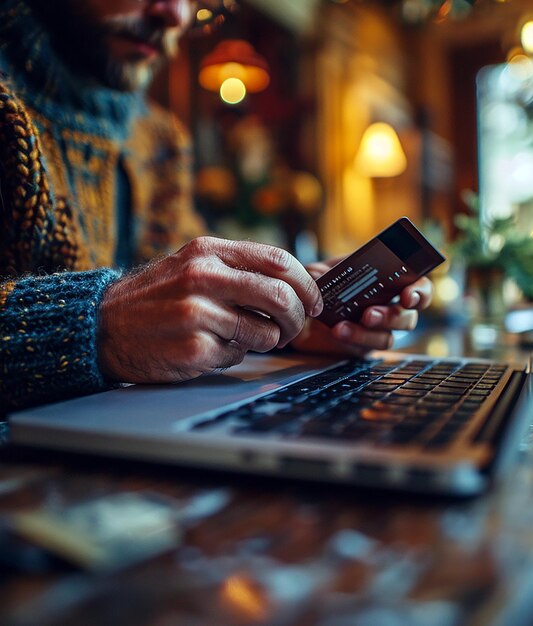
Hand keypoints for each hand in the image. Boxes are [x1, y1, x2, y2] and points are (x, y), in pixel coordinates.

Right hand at [98, 237, 322, 382]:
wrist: (102, 326)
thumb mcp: (193, 264)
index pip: (278, 260)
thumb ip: (239, 269)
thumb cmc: (157, 297)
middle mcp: (203, 277)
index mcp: (208, 251)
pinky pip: (238, 356)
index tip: (314, 301)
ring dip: (265, 340)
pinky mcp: (193, 349)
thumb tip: (295, 285)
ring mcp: (197, 314)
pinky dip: (234, 355)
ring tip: (242, 337)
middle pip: (280, 296)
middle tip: (295, 328)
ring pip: (265, 332)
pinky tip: (210, 348)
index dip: (306, 283)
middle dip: (298, 318)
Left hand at [290, 258, 432, 355]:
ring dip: (366, 333)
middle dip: (391, 316)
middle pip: (407, 316)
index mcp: (388, 281)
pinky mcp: (364, 347)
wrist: (303, 313)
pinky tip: (337, 332)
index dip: (420, 292)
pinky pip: (366, 349)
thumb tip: (317, 276)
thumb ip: (318, 272)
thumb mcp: (318, 272)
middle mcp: (389, 306)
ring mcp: (378, 330)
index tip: (408, 296)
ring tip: (342, 327)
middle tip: (369, 314)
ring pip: (388, 337)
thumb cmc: (320, 286)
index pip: (418, 285)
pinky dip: (352, 340)